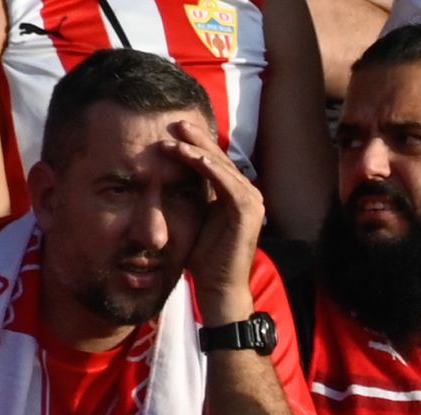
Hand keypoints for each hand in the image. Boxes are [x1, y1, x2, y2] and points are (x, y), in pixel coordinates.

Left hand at [156, 118, 263, 325]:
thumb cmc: (203, 257)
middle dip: (196, 139)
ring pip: (222, 166)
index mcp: (234, 194)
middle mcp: (247, 194)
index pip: (213, 162)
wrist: (217, 286)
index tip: (170, 131)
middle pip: (219, 158)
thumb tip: (169, 174)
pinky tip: (190, 155)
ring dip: (198, 149)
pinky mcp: (248, 212)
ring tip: (176, 136)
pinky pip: (227, 183)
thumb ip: (190, 195)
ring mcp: (251, 202)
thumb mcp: (193, 217)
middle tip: (174, 122)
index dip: (194, 144)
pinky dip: (209, 168)